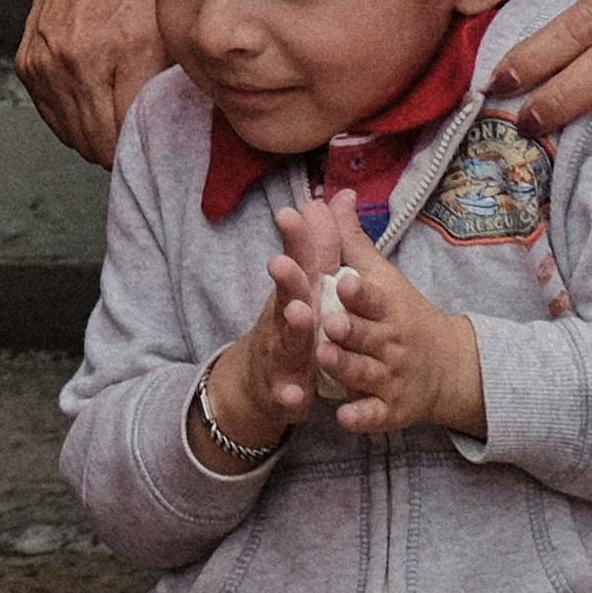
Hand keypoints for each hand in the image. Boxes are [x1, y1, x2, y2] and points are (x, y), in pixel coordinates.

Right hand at [17, 0, 170, 166]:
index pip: (134, 136)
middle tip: (147, 135)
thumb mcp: (174, 20)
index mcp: (123, 50)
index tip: (167, 143)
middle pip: (102, 146)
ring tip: (123, 116)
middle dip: (127, 146)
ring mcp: (47, 63)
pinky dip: (76, 118)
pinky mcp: (28, 63)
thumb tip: (191, 128)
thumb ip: (177, 77)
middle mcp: (77, 61)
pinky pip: (55, 117)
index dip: (153, 145)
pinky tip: (97, 100)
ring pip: (76, 138)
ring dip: (100, 136)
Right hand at [195, 225, 328, 460]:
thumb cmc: (291, 324)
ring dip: (292, 330)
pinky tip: (293, 395)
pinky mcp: (283, 391)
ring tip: (299, 317)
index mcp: (295, 294)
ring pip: (287, 343)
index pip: (296, 261)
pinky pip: (287, 394)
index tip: (291, 213)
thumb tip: (333, 197)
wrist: (258, 382)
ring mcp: (281, 356)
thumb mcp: (305, 286)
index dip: (294, 239)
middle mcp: (283, 320)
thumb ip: (319, 246)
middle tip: (285, 264)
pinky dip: (288, 393)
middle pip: (285, 297)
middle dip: (287, 281)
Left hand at [279, 200, 481, 439]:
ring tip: (323, 357)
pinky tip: (344, 417)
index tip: (346, 281)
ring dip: (346, 367)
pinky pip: (375, 415)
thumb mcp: (382, 277)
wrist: (449, 367)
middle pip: (368, 336)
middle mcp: (391, 342)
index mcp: (387, 307)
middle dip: (350, 329)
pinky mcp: (390, 409)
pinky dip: (361, 417)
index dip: (360, 291)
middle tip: (329, 322)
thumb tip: (335, 195)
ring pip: (365, 374)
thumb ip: (353, 241)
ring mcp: (391, 378)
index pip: (374, 296)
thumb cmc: (403, 313)